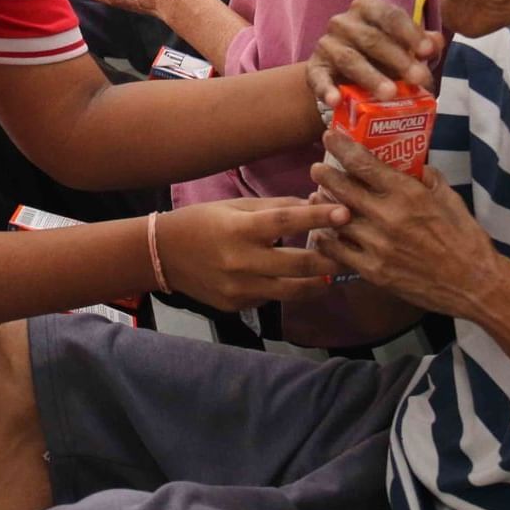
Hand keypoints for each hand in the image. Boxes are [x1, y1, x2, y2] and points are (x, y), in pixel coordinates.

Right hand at [158, 198, 345, 310]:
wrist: (162, 255)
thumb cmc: (201, 222)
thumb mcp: (234, 206)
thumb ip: (274, 208)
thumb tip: (313, 204)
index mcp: (240, 229)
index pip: (287, 222)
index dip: (318, 217)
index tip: (345, 212)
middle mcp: (241, 261)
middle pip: (298, 264)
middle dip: (330, 258)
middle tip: (347, 251)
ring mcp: (239, 288)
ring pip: (292, 291)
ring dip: (317, 282)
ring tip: (331, 273)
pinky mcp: (237, 305)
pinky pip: (271, 298)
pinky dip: (287, 289)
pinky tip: (296, 282)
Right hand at [306, 0, 444, 107]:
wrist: (342, 74)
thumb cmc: (378, 56)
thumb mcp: (402, 47)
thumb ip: (421, 44)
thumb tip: (437, 41)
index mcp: (367, 8)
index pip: (389, 16)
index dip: (410, 33)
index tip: (427, 52)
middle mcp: (343, 22)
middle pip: (371, 38)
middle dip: (398, 59)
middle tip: (418, 79)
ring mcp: (326, 44)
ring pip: (350, 59)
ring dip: (371, 77)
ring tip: (389, 94)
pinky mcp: (314, 68)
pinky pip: (319, 78)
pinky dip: (326, 89)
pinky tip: (335, 100)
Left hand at [309, 130, 500, 317]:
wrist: (474, 285)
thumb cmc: (465, 238)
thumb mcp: (450, 198)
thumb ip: (428, 178)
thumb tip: (413, 164)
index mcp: (408, 194)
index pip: (364, 164)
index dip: (342, 148)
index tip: (329, 137)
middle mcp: (388, 217)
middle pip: (342, 189)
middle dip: (325, 175)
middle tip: (316, 168)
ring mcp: (377, 245)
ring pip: (336, 219)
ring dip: (323, 206)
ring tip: (317, 197)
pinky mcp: (373, 270)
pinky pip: (339, 251)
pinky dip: (327, 239)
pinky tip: (323, 232)